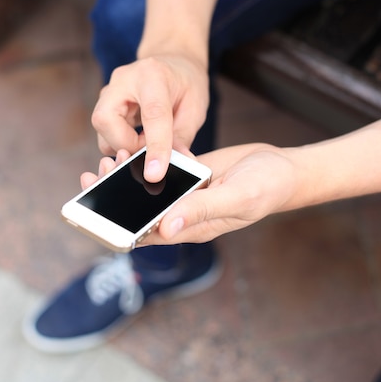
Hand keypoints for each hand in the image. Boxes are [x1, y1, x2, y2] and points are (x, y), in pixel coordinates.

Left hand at [80, 144, 298, 244]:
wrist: (283, 167)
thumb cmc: (266, 188)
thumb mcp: (236, 199)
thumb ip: (202, 211)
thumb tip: (166, 227)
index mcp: (191, 227)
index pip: (147, 235)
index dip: (119, 228)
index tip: (97, 211)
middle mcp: (183, 213)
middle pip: (140, 211)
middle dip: (114, 195)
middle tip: (98, 172)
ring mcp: (185, 192)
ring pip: (148, 188)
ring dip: (127, 174)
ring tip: (114, 156)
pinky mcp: (189, 173)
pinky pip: (162, 168)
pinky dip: (147, 159)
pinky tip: (137, 146)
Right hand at [91, 53, 208, 182]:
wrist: (173, 63)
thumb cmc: (185, 84)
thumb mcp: (194, 108)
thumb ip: (181, 138)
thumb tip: (174, 166)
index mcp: (152, 74)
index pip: (152, 115)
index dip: (154, 147)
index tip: (154, 174)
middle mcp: (122, 80)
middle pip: (106, 120)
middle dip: (127, 146)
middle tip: (150, 152)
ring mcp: (108, 92)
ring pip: (102, 132)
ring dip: (125, 147)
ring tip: (149, 144)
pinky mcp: (104, 106)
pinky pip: (106, 135)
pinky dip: (122, 145)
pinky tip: (140, 141)